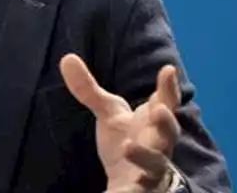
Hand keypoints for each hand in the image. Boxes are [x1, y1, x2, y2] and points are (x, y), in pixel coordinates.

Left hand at [60, 53, 181, 191]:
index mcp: (154, 122)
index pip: (166, 101)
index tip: (167, 70)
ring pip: (157, 164)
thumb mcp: (109, 114)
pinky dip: (129, 192)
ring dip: (146, 155)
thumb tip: (67, 57)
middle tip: (160, 109)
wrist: (131, 180)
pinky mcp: (142, 188)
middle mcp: (160, 144)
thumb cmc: (128, 139)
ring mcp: (153, 168)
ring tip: (128, 147)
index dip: (169, 87)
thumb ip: (90, 90)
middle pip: (169, 134)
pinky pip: (139, 191)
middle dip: (167, 122)